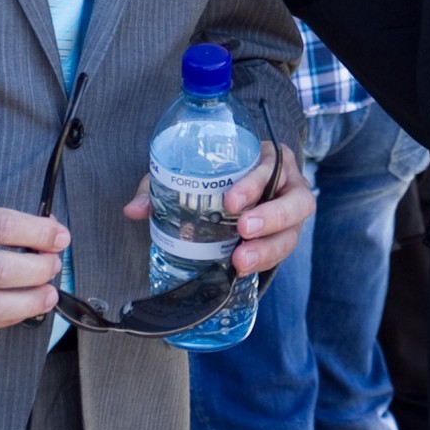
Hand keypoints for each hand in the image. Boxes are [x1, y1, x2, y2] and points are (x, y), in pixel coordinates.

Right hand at [0, 198, 68, 341]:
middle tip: (54, 266)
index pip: (2, 225)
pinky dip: (2, 318)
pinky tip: (16, 309)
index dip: (40, 233)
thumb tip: (32, 233)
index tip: (59, 236)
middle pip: (3, 269)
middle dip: (41, 269)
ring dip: (30, 301)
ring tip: (45, 293)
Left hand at [121, 140, 313, 276]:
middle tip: (243, 230)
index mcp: (269, 159)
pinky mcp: (285, 238)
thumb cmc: (219, 176)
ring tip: (241, 262)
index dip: (255, 184)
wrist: (242, 191)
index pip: (272, 165)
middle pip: (296, 202)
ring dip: (268, 249)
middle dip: (272, 218)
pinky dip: (263, 261)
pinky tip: (241, 270)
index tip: (231, 202)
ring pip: (293, 233)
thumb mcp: (192, 174)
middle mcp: (289, 185)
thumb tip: (133, 209)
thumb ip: (163, 187)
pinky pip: (281, 252)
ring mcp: (291, 216)